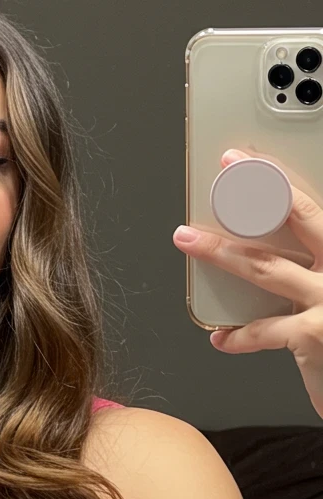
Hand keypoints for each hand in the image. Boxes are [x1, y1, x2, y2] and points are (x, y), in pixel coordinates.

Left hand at [173, 147, 322, 419]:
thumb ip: (316, 269)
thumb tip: (276, 253)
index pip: (319, 208)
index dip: (284, 181)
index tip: (253, 161)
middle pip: (300, 218)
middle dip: (257, 191)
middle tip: (225, 168)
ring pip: (266, 266)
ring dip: (221, 251)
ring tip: (189, 240)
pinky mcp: (315, 335)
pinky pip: (264, 329)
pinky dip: (240, 335)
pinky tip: (222, 337)